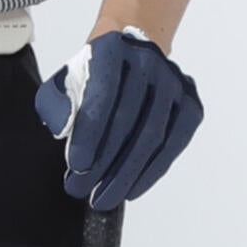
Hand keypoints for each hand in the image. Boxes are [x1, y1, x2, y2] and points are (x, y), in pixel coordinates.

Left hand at [32, 25, 203, 210]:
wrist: (129, 50)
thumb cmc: (94, 71)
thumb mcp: (66, 78)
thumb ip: (57, 103)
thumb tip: (63, 130)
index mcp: (111, 48)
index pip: (102, 95)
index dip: (90, 133)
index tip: (77, 165)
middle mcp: (147, 60)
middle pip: (127, 121)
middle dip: (103, 163)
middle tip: (82, 190)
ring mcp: (173, 81)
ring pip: (152, 136)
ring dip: (126, 174)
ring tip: (103, 198)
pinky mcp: (190, 102)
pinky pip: (174, 143)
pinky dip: (152, 171)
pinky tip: (133, 189)